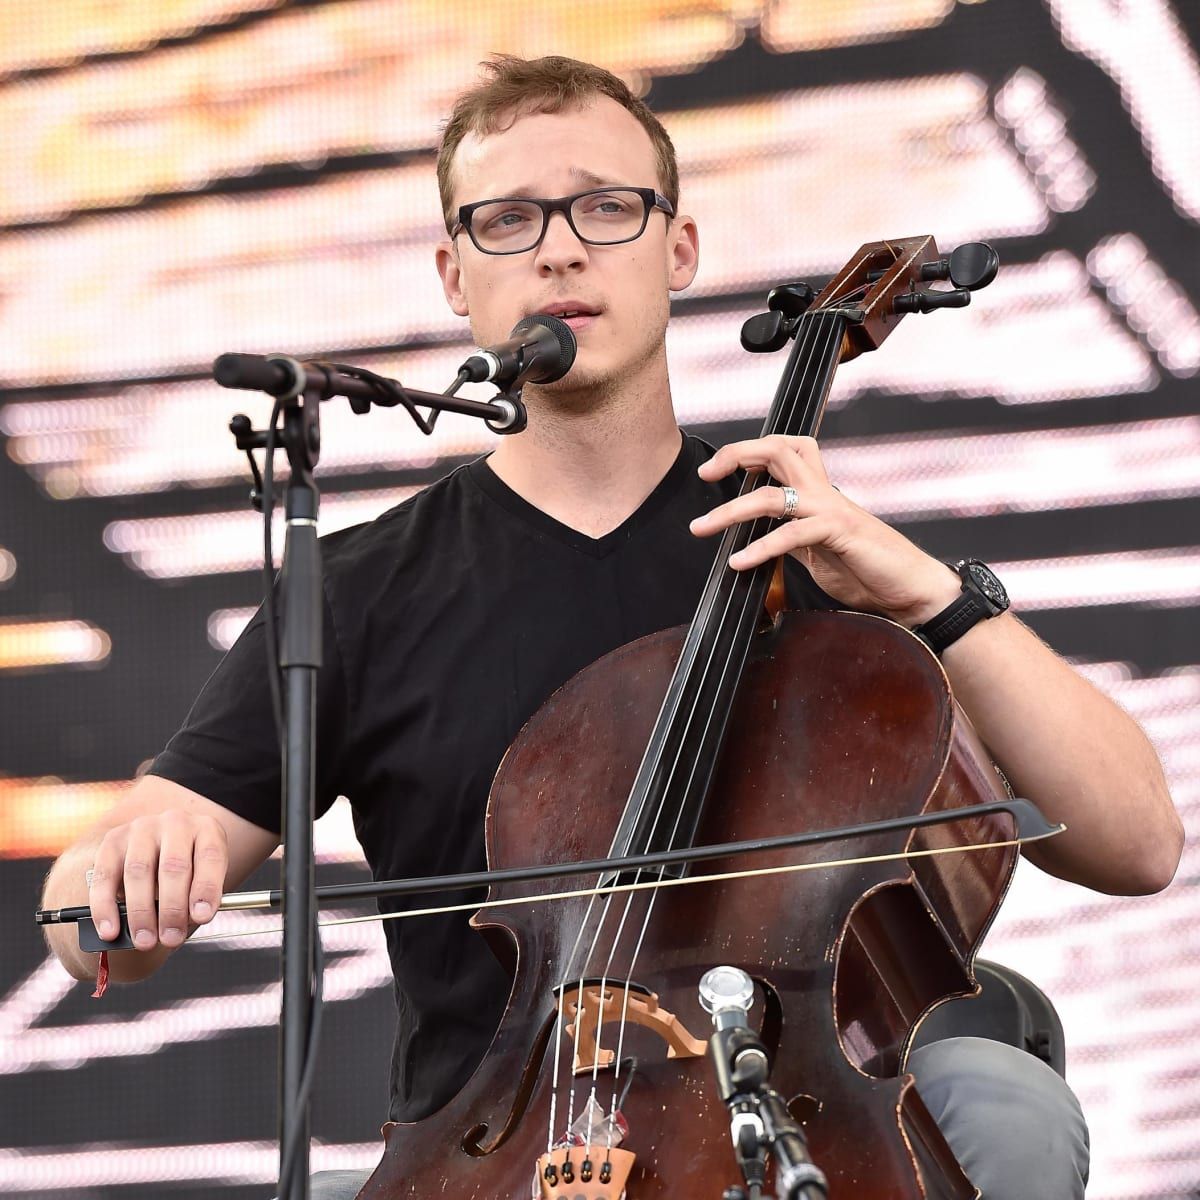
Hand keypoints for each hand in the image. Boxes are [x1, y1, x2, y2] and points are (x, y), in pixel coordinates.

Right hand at [88, 810, 228, 950]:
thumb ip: (197, 897)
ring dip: (141, 912)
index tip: (202, 917)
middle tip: (171, 938)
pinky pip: (105, 876)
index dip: (206, 888)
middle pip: (173, 866)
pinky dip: (105, 907)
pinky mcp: (113, 840)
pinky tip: (110, 930)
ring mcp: (142, 828)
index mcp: (206, 829)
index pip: (210, 857)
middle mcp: (175, 822)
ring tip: (145, 941)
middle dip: (172, 909)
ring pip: (138, 872)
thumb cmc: (188, 868)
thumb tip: (183, 926)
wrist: (159, 846)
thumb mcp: (203, 876)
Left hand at [690, 435, 960, 624]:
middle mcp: (824, 493)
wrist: (911, 591)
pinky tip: (738, 561)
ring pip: (773, 494)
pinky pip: (792, 534)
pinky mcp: (840, 534)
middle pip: (779, 450)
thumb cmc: (869, 571)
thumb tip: (760, 538)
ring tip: (701, 527)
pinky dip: (760, 548)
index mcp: (819, 493)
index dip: (748, 451)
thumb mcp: (817, 552)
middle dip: (736, 454)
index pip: (784, 450)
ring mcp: (832, 510)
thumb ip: (791, 538)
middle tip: (705, 474)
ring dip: (731, 510)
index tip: (715, 469)